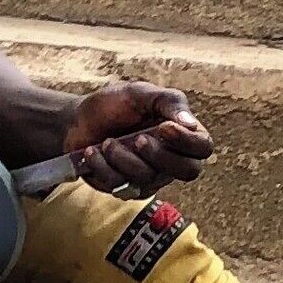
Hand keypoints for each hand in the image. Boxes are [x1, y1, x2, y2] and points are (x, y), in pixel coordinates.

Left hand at [61, 82, 213, 193]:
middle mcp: (172, 159)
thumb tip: (190, 123)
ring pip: (149, 179)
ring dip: (123, 158)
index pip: (204, 147)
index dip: (188, 142)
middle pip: (188, 171)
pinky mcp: (127, 189)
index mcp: (182, 134)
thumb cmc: (114, 105)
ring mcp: (151, 177)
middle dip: (159, 155)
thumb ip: (168, 101)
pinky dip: (103, 166)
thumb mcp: (140, 93)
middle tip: (137, 138)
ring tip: (107, 142)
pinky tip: (93, 153)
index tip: (164, 127)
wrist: (78, 120)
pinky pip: (122, 187)